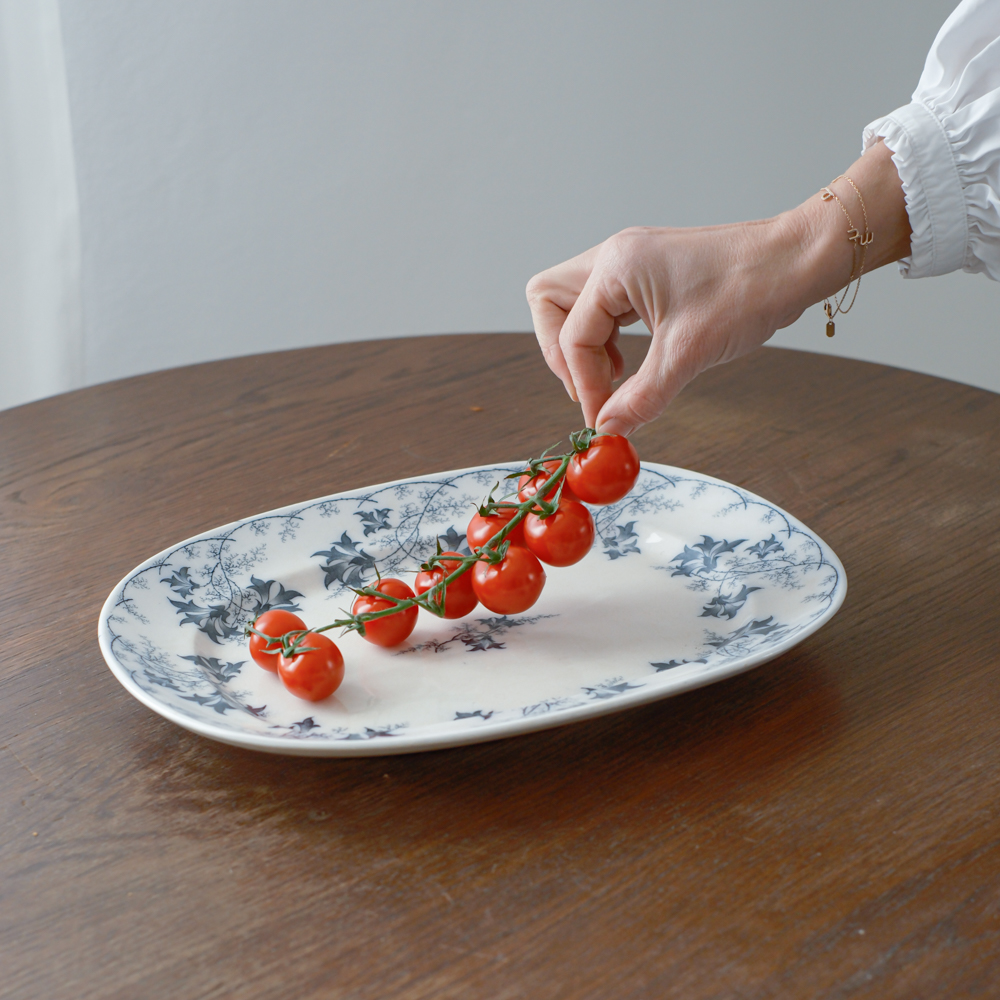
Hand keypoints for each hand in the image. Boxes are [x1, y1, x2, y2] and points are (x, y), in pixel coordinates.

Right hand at [526, 141, 910, 435]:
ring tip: (613, 376)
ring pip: (572, 303)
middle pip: (548, 302)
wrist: (798, 260)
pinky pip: (604, 305)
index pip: (572, 335)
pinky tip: (631, 361)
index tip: (604, 418)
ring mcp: (630, 261)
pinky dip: (606, 337)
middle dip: (559, 352)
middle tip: (589, 387)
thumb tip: (607, 429)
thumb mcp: (689, 354)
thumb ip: (641, 397)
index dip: (584, 384)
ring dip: (582, 345)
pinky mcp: (648, 272)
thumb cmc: (750, 291)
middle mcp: (615, 256)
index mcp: (616, 267)